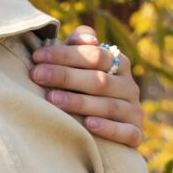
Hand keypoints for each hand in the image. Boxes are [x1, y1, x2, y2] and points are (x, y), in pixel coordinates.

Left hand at [32, 25, 143, 148]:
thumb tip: (86, 38)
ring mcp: (133, 110)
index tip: (37, 57)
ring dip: (80, 102)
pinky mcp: (135, 134)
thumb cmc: (81, 89)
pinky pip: (125, 132)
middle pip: (99, 80)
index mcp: (118, 64)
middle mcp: (128, 86)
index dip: (65, 54)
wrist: (107, 130)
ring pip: (108, 106)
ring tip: (52, 100)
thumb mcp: (80, 65)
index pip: (95, 55)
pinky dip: (108, 128)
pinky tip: (88, 125)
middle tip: (37, 75)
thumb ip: (79, 47)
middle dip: (66, 76)